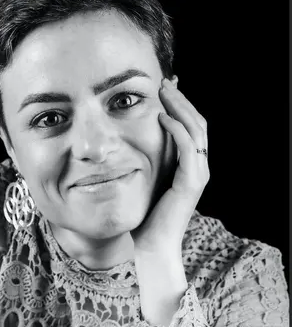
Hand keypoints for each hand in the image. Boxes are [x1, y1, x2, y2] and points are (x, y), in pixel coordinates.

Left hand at [132, 76, 209, 324]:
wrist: (152, 245)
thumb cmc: (145, 216)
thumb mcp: (146, 182)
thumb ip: (146, 162)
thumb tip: (129, 143)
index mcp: (188, 166)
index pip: (190, 127)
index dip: (179, 106)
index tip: (162, 88)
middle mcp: (197, 167)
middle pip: (197, 122)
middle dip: (181, 100)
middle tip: (165, 81)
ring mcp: (197, 174)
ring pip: (197, 129)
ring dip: (181, 107)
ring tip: (164, 90)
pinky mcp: (191, 182)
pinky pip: (188, 148)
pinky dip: (177, 129)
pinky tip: (162, 117)